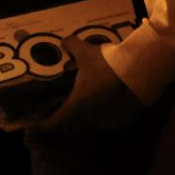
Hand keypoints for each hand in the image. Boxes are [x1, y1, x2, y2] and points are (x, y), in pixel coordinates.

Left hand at [26, 38, 144, 139]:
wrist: (142, 70)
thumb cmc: (109, 63)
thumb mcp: (87, 53)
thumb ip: (72, 47)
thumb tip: (64, 42)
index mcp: (77, 106)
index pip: (54, 125)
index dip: (41, 129)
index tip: (32, 129)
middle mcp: (91, 120)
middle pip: (70, 133)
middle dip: (59, 130)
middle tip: (53, 124)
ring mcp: (109, 124)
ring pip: (89, 132)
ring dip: (79, 129)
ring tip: (75, 122)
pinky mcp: (124, 123)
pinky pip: (107, 129)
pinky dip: (99, 125)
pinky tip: (99, 117)